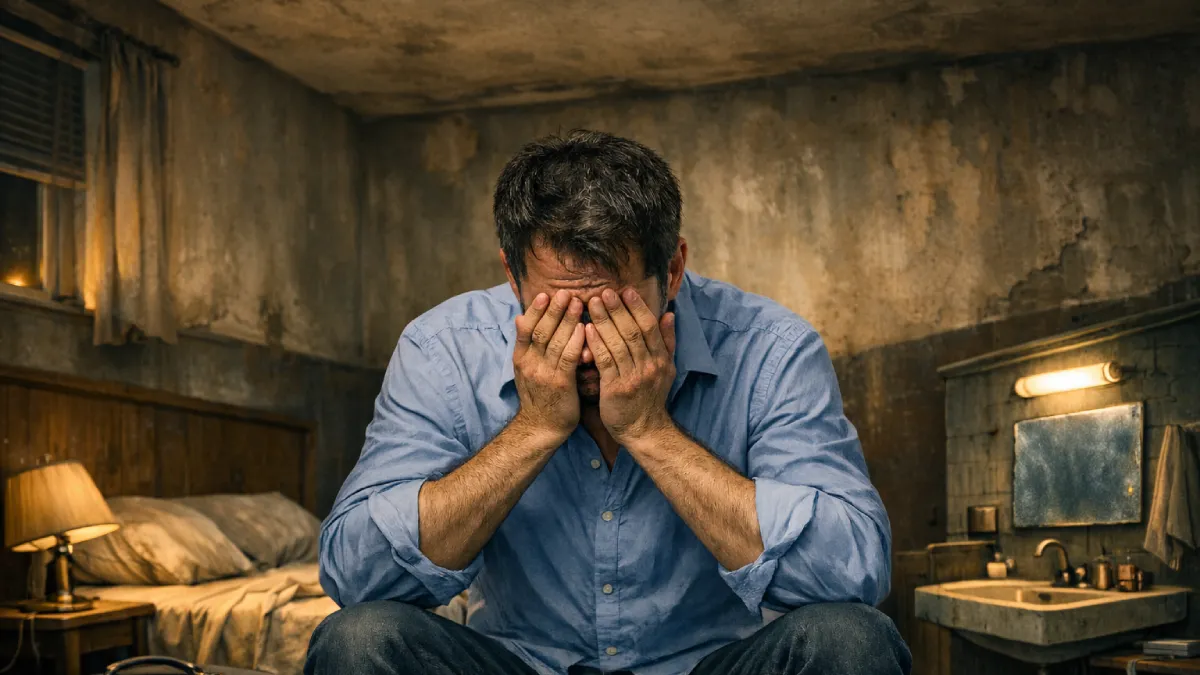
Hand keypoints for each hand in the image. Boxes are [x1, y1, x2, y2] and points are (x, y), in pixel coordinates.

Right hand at [512, 290, 585, 443]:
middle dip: (553, 310)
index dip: (535, 310)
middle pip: (541, 331)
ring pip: (555, 341)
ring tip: (577, 303)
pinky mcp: (560, 384)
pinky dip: (575, 342)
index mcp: (521, 358)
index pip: (526, 329)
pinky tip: (584, 329)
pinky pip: (568, 359)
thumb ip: (526, 344)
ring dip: (567, 320)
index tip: (545, 294)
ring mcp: (544, 374)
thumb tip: (520, 318)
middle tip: (565, 293)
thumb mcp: (526, 369)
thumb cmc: (539, 396)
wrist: (541, 428)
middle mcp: (530, 364)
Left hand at [584, 288, 676, 444]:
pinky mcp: (616, 389)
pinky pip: (605, 361)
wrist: (644, 430)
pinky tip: (587, 330)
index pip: (649, 326)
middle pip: (633, 331)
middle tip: (604, 291)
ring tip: (591, 303)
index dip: (637, 307)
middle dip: (618, 309)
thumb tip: (669, 314)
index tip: (625, 290)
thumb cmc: (651, 397)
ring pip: (618, 343)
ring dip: (604, 321)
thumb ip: (667, 341)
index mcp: (661, 358)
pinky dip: (596, 344)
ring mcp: (633, 377)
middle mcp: (650, 366)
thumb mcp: (667, 369)